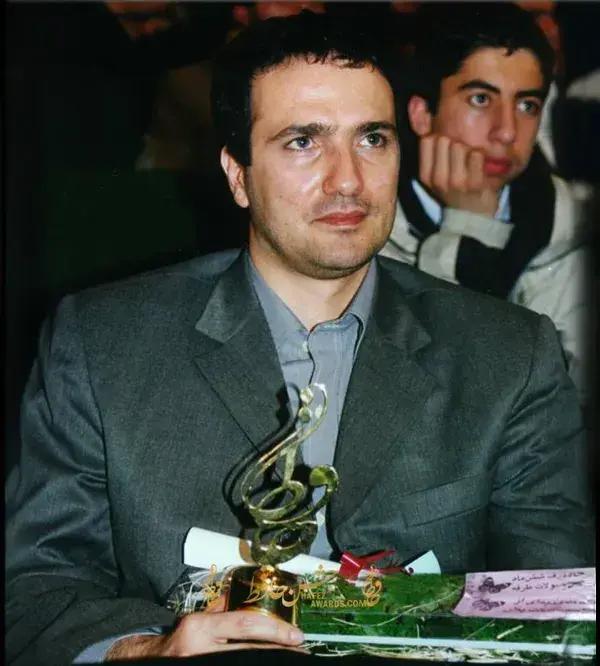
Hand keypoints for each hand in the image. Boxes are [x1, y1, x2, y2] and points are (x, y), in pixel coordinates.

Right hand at [105, 599, 306, 659]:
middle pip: (249, 651)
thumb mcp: (198, 619)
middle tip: (300, 649)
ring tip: (290, 657)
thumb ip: (222, 610)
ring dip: (271, 660)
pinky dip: (255, 665)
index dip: (274, 630)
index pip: (244, 625)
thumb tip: (249, 597)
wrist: (149, 661)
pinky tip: (269, 662)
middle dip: (278, 650)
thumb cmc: (179, 639)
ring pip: (246, 663)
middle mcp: (200, 649)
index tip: (296, 634)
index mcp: (200, 627)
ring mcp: (202, 665)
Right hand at [419, 135, 499, 216]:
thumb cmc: (455, 192)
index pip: (426, 140)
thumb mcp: (436, 177)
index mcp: (426, 176)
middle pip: (443, 139)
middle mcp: (438, 179)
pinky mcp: (474, 183)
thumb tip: (430, 122)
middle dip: (453, 142)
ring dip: (467, 148)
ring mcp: (456, 181)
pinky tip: (479, 165)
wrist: (472, 217)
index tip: (445, 146)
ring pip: (459, 145)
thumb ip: (432, 154)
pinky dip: (480, 156)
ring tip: (469, 161)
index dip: (437, 137)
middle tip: (460, 155)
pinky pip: (476, 154)